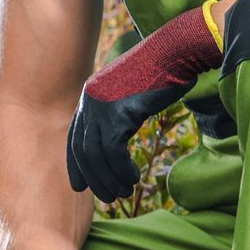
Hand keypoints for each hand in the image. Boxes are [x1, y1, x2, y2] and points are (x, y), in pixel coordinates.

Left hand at [66, 1, 223, 202]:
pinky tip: (132, 178)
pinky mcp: (120, 112)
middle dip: (93, 177)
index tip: (81, 186)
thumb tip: (116, 136)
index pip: (74, 136)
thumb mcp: (130, 91)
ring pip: (96, 155)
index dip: (76, 164)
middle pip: (82, 149)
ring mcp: (102, 105)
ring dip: (109, 179)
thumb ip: (117, 111)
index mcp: (89, 94)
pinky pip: (114, 152)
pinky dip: (121, 170)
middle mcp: (90, 99)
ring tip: (123, 191)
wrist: (175, 52)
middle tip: (108, 197)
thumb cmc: (161, 72)